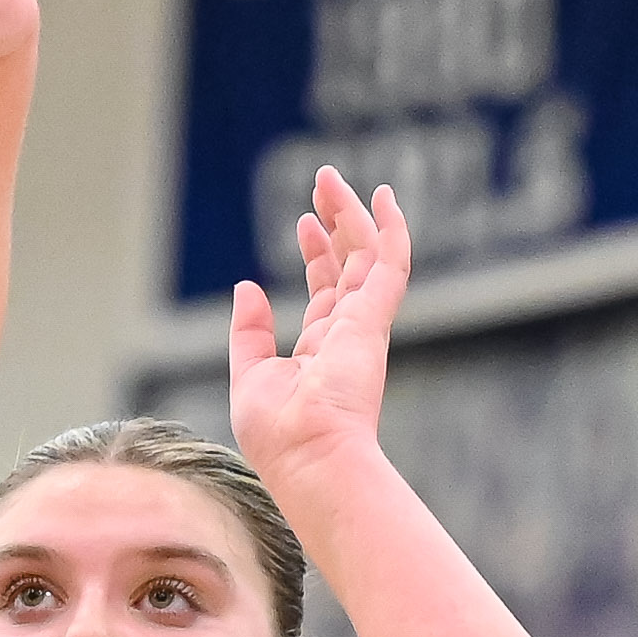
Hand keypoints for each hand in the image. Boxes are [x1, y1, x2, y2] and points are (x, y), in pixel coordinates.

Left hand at [230, 163, 408, 490]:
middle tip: (323, 183)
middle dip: (336, 222)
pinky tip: (384, 197)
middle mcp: (348, 334)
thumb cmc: (278, 434)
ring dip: (351, 214)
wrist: (308, 457)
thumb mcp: (250, 375)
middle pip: (347, 265)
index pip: (325, 290)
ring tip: (331, 179)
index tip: (304, 222)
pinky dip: (391, 229)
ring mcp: (364, 325)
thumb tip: (245, 288)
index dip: (316, 254)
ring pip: (365, 255)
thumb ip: (250, 332)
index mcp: (321, 350)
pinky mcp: (374, 319)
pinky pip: (391, 263)